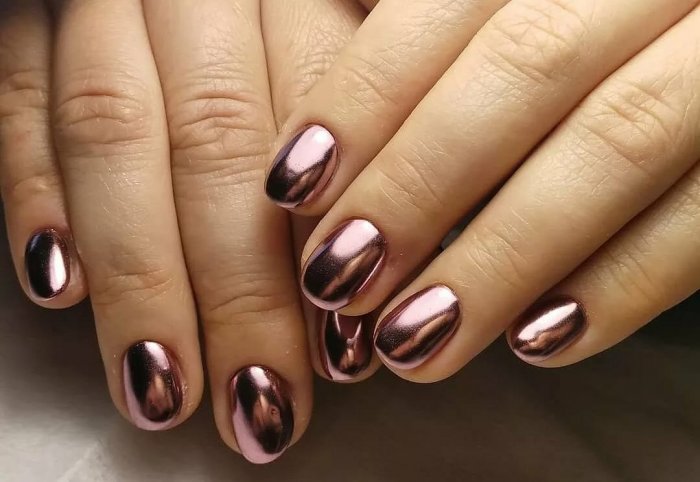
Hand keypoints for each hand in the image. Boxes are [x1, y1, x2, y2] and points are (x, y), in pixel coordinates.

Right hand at [0, 0, 366, 462]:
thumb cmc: (262, 1)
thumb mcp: (334, 22)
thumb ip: (354, 117)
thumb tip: (368, 262)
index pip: (316, 124)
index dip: (325, 242)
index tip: (341, 352)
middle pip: (218, 145)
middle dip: (237, 289)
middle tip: (258, 398)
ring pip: (112, 134)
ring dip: (138, 275)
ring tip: (161, 384)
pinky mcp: (27, 16)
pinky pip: (18, 97)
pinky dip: (31, 190)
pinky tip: (58, 285)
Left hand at [265, 0, 699, 380]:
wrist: (695, 48)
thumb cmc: (578, 36)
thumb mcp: (512, 13)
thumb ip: (434, 42)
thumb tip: (321, 135)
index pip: (452, 2)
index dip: (365, 95)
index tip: (292, 185)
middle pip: (527, 68)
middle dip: (418, 184)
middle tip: (338, 279)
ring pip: (618, 139)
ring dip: (501, 256)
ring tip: (413, 341)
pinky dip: (624, 285)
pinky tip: (538, 343)